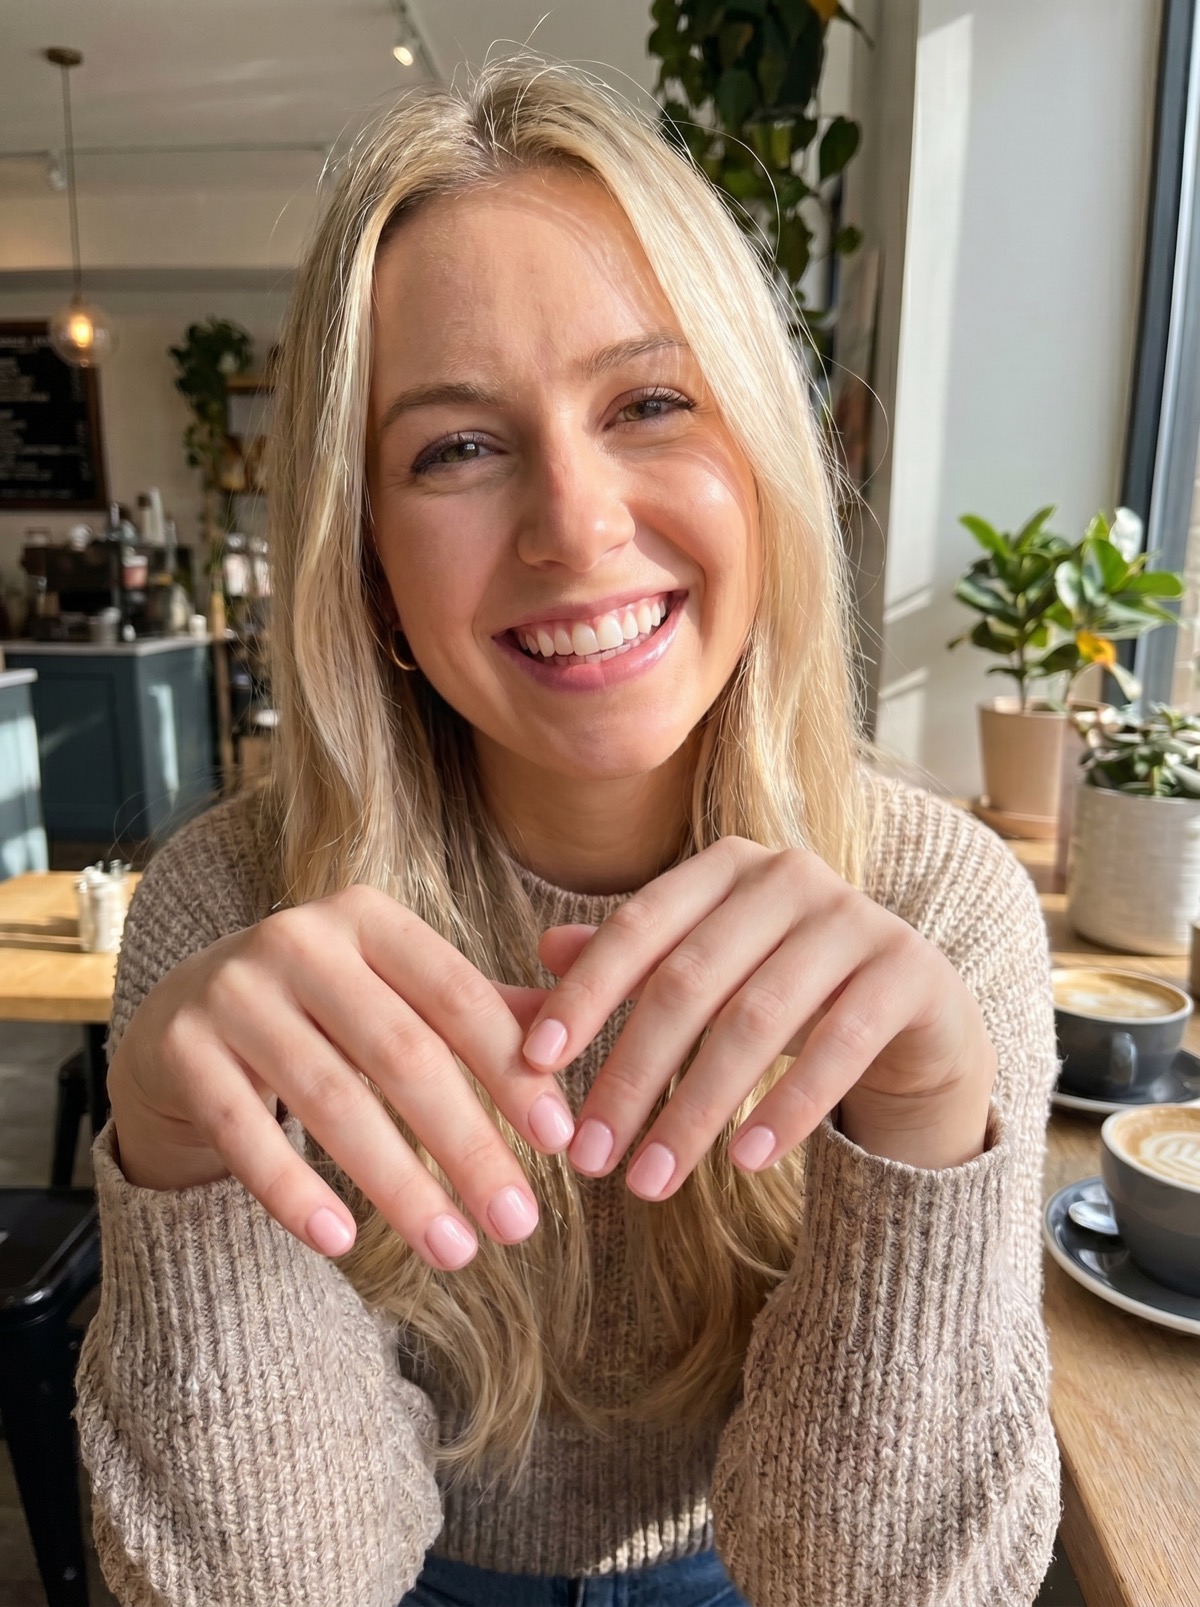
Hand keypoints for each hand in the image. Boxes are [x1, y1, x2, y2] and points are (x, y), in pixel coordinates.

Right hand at [108, 887, 572, 1267]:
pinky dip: (293, 1190)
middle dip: (468, 1143)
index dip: (510, 1068)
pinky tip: (341, 1243)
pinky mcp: (182, 1049)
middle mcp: (299, 940)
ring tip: (455, 1251)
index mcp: (368, 919)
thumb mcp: (398, 992)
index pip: (456, 995)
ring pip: (330, 1100)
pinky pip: (243, 1131)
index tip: (558, 1141)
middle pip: (401, 1053)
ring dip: (399, 1185)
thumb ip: (481, 1009)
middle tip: (520, 1223)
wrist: (183, 1013)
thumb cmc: (323, 1008)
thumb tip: (578, 1030)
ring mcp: (233, 992)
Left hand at [520, 837, 997, 1193]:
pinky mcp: (909, 972)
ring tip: (649, 1182)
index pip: (640, 927)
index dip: (585, 994)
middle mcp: (791, 875)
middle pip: (690, 981)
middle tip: (588, 1157)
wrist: (913, 1017)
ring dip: (695, 1109)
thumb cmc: (785, 994)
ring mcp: (857, 918)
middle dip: (631, 1074)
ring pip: (756, 1020)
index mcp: (728, 865)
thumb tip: (543, 950)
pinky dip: (786, 1108)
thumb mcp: (706, 978)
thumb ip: (631, 966)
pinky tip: (743, 1164)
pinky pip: (838, 1047)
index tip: (535, 1064)